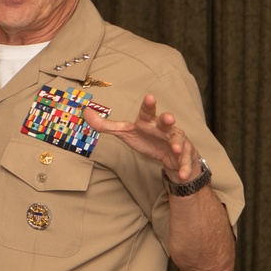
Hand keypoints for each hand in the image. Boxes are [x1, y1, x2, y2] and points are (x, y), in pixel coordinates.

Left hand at [84, 93, 200, 180]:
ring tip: (176, 149)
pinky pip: (185, 162)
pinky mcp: (185, 154)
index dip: (148, 105)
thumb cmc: (147, 139)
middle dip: (168, 119)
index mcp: (149, 122)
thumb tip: (85, 112)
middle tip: (168, 119)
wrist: (171, 155)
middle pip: (166, 122)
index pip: (147, 112)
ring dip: (178, 144)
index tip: (149, 97)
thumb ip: (106, 125)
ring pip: (179, 140)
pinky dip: (184, 168)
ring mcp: (176, 140)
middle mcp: (164, 128)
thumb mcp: (126, 133)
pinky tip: (182, 174)